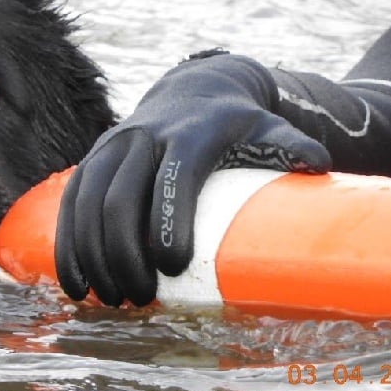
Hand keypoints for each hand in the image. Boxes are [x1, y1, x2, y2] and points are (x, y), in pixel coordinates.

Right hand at [55, 50, 330, 305]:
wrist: (193, 90)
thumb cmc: (237, 123)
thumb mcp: (268, 128)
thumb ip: (292, 147)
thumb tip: (321, 168)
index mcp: (189, 133)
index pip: (174, 177)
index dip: (168, 222)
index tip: (172, 268)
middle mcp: (143, 136)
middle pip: (121, 199)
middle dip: (125, 255)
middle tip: (142, 299)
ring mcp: (112, 146)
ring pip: (88, 204)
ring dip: (93, 257)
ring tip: (112, 300)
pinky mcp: (93, 158)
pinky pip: (70, 203)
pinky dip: (69, 245)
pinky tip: (77, 283)